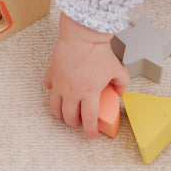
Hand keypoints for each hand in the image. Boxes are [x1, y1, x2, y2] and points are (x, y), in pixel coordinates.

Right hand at [44, 13, 129, 136]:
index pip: (89, 119)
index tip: (92, 134)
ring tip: (64, 112)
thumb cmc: (98, 51)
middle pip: (69, 117)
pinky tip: (57, 89)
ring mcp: (60, 84)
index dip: (90, 130)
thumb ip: (122, 82)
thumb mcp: (117, 68)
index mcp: (89, 93)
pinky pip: (48, 87)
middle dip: (74, 123)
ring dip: (59, 113)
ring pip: (54, 107)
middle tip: (79, 120)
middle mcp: (72, 92)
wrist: (82, 36)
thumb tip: (120, 91)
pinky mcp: (52, 73)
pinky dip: (52, 91)